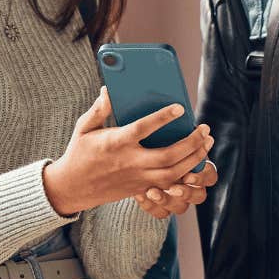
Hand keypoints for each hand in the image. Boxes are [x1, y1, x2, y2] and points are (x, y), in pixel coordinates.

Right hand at [43, 88, 213, 215]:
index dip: (162, 118)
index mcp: (115, 143)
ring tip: (206, 142)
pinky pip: (170, 184)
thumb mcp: (83, 128)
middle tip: (204, 128)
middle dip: (191, 142)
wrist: (73, 187)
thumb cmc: (79, 153)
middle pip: (168, 155)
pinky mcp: (142, 188)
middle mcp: (130, 162)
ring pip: (174, 172)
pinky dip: (186, 173)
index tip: (179, 107)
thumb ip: (99, 109)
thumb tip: (108, 90)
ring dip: (194, 157)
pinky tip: (196, 161)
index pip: (142, 129)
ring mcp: (138, 178)